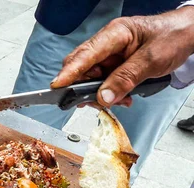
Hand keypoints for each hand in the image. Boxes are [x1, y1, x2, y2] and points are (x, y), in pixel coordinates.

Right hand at [51, 6, 193, 106]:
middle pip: (82, 68)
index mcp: (114, 34)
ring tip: (118, 101)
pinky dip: (109, 93)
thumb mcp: (151, 60)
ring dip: (100, 93)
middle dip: (84, 88)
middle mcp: (107, 44)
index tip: (57, 87)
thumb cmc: (173, 37)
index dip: (69, 73)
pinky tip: (121, 98)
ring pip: (91, 78)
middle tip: (92, 103)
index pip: (84, 55)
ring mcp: (110, 55)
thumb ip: (125, 79)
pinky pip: (104, 82)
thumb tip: (103, 97)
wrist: (190, 34)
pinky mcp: (115, 65)